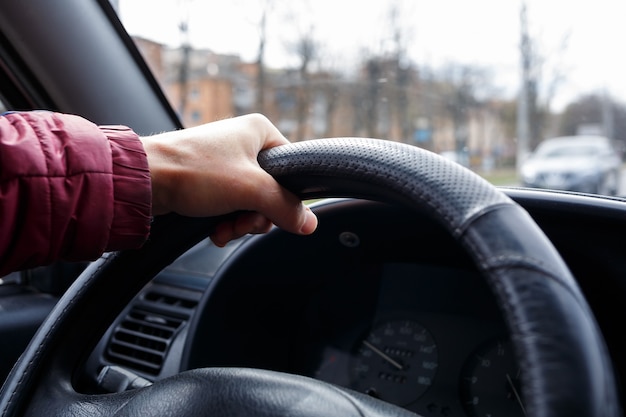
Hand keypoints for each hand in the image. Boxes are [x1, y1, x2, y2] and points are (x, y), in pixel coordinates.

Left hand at [140, 114, 317, 245]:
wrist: (144, 181)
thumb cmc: (193, 171)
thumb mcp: (251, 189)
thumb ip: (286, 207)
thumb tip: (310, 223)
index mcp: (260, 131)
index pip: (292, 169)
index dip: (285, 197)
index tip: (272, 214)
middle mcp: (244, 143)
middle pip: (271, 192)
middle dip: (257, 216)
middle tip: (242, 222)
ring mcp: (225, 162)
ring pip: (251, 203)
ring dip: (240, 223)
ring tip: (223, 228)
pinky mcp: (208, 180)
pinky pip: (230, 206)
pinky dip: (225, 222)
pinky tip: (214, 230)